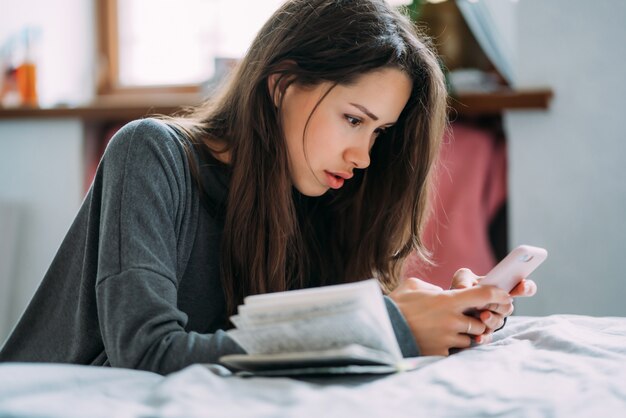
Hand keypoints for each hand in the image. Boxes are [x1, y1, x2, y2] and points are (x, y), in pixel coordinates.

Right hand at [389, 277, 512, 355]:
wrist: (382, 328)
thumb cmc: (396, 304)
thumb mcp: (414, 286)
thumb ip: (434, 289)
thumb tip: (443, 293)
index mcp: (448, 300)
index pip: (483, 295)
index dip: (498, 295)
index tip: (505, 296)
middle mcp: (452, 320)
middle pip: (481, 322)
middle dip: (478, 321)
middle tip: (470, 318)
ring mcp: (447, 338)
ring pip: (470, 339)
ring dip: (465, 335)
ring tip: (450, 330)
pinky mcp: (440, 353)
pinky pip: (454, 350)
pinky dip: (451, 346)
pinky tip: (437, 340)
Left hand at [450, 268, 536, 343]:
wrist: (451, 305)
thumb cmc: (462, 288)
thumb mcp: (462, 278)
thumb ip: (464, 278)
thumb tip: (464, 288)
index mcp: (501, 290)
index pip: (523, 288)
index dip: (526, 287)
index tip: (522, 286)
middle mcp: (501, 306)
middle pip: (508, 307)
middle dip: (500, 305)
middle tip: (487, 302)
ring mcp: (494, 320)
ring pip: (499, 322)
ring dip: (492, 319)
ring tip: (482, 316)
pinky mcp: (484, 332)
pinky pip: (488, 337)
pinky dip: (483, 337)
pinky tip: (477, 337)